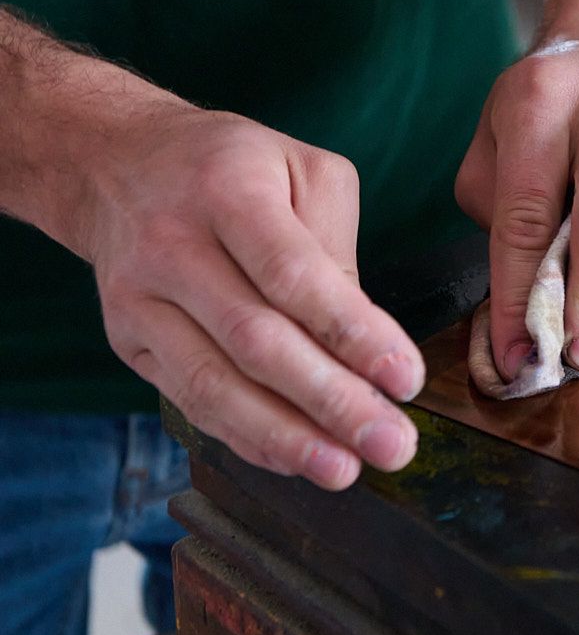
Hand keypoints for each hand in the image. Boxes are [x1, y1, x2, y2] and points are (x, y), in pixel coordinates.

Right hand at [84, 101, 423, 489]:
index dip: (352, 333)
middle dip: (331, 402)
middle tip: (391, 444)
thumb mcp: (300, 169)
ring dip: (286, 438)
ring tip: (345, 469)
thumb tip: (362, 337)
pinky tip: (295, 459)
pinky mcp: (127, 341)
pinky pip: (191, 402)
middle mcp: (173, 245)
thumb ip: (336, 246)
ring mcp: (140, 299)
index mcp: (228, 190)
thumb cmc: (230, 168)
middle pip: (256, 341)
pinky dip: (247, 438)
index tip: (405, 379)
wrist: (117, 165)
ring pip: (215, 385)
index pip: (292, 275)